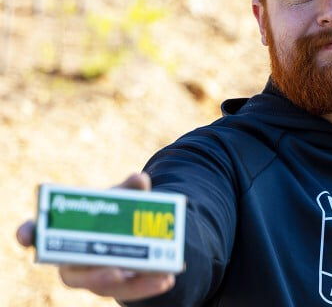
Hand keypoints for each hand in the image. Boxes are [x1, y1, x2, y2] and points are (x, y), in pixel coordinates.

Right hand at [16, 173, 175, 301]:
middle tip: (117, 272)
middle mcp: (71, 260)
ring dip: (131, 284)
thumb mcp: (121, 198)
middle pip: (74, 274)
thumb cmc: (113, 213)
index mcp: (63, 233)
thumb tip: (140, 179)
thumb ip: (129, 189)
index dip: (28, 233)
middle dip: (96, 275)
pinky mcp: (112, 286)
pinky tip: (166, 278)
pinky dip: (147, 285)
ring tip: (156, 277)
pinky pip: (127, 290)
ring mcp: (90, 276)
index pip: (35, 234)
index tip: (27, 235)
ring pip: (104, 286)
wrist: (128, 231)